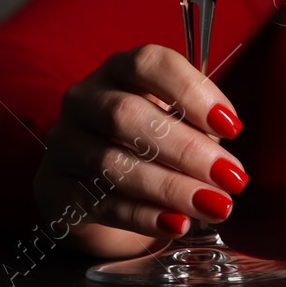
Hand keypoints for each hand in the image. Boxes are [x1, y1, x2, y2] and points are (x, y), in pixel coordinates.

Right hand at [33, 44, 248, 258]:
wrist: (97, 188)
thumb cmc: (150, 144)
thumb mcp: (178, 124)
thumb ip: (200, 132)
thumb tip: (226, 168)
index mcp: (119, 69)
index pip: (149, 63)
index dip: (192, 91)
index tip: (232, 126)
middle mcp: (84, 99)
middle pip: (127, 115)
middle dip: (186, 149)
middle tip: (231, 177)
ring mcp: (63, 143)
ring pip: (112, 163)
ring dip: (170, 187)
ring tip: (214, 205)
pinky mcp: (53, 188)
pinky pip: (98, 203)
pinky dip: (142, 216)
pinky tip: (177, 223)